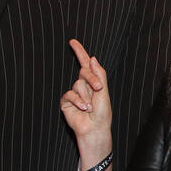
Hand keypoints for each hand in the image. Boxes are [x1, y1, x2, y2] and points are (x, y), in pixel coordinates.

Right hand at [60, 39, 112, 160]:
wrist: (95, 129)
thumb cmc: (102, 113)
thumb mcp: (104, 92)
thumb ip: (99, 75)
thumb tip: (92, 58)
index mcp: (93, 82)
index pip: (85, 64)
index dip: (79, 52)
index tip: (72, 41)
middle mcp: (83, 86)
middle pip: (84, 72)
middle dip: (91, 79)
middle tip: (98, 89)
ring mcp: (74, 93)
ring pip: (77, 84)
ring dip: (86, 95)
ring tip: (90, 107)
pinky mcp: (66, 102)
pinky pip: (69, 94)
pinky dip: (78, 101)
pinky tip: (84, 108)